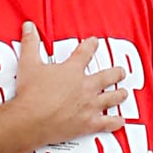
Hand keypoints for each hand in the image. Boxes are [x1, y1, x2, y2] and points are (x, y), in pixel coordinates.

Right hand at [5, 21, 130, 152]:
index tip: (94, 42)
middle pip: (106, 77)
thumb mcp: (28, 63)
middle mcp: (85, 87)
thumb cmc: (31, 94)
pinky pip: (107, 123)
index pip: (85, 53)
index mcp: (72, 70)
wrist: (31, 120)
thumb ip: (30, 44)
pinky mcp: (88, 124)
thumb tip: (29, 28)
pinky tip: (120, 121)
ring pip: (111, 98)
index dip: (91, 46)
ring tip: (124, 93)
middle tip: (121, 71)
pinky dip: (115, 122)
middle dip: (115, 73)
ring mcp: (89, 106)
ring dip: (119, 95)